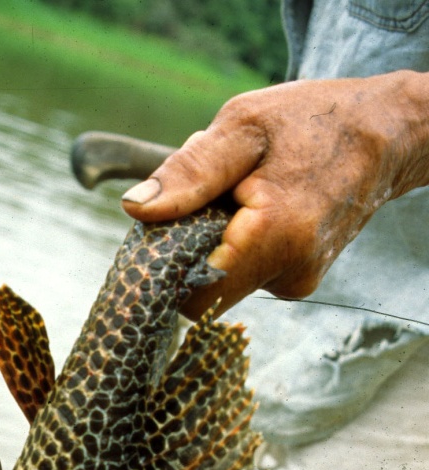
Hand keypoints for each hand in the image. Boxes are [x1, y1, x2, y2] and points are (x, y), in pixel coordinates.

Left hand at [121, 71, 428, 317]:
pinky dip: (240, 243)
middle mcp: (288, 274)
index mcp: (274, 236)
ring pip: (225, 279)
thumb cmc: (313, 122)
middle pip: (204, 289)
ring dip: (217, 240)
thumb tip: (136, 209)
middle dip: (193, 247)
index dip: (168, 269)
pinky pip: (246, 273)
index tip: (166, 230)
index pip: (193, 294)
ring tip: (246, 192)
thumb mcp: (243, 127)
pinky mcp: (297, 282)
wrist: (385, 136)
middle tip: (216, 195)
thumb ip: (189, 172)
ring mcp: (295, 284)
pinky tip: (262, 207)